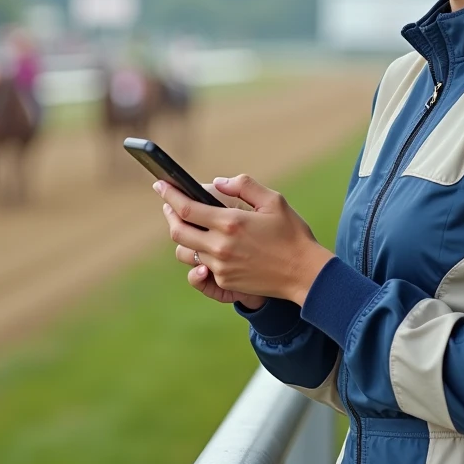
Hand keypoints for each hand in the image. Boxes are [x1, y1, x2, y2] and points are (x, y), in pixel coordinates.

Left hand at [156, 174, 334, 304]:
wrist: (304, 274)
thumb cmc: (291, 234)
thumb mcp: (274, 201)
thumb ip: (244, 186)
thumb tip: (218, 182)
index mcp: (231, 223)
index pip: (187, 208)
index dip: (169, 194)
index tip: (160, 183)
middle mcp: (221, 246)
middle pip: (178, 231)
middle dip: (169, 214)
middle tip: (169, 203)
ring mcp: (221, 267)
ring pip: (185, 251)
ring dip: (182, 236)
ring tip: (186, 223)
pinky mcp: (224, 282)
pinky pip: (200, 266)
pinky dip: (200, 252)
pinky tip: (206, 243)